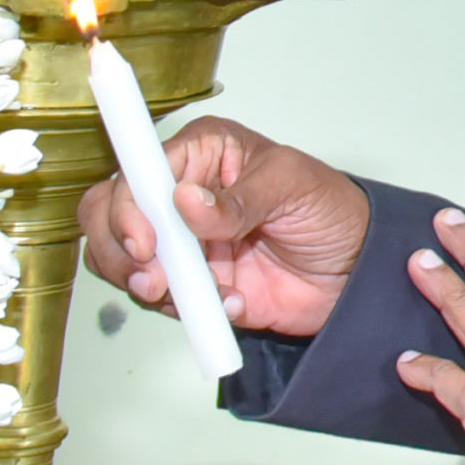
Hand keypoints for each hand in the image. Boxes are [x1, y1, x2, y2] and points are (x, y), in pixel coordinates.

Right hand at [78, 115, 370, 337]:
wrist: (356, 272)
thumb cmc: (331, 209)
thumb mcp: (294, 187)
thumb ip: (240, 198)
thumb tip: (186, 201)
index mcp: (202, 154)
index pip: (138, 170)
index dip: (127, 204)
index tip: (144, 241)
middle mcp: (180, 195)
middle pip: (108, 215)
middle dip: (119, 251)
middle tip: (154, 279)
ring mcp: (182, 243)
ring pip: (121, 261)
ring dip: (144, 284)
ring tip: (189, 295)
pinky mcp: (192, 286)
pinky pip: (161, 301)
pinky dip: (185, 311)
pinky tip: (230, 304)